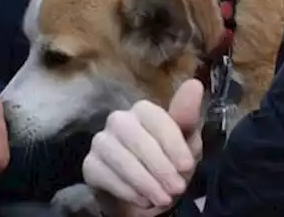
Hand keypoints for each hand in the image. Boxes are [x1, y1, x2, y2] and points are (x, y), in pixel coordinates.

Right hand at [81, 80, 203, 216]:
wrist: (146, 198)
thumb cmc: (168, 165)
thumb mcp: (186, 145)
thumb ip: (187, 117)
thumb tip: (195, 84)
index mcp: (144, 112)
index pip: (154, 117)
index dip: (172, 142)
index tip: (187, 166)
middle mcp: (119, 121)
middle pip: (134, 135)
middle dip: (159, 165)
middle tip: (176, 189)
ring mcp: (101, 142)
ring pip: (117, 155)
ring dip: (144, 180)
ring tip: (163, 198)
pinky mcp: (89, 165)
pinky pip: (103, 173)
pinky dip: (126, 189)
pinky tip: (143, 199)